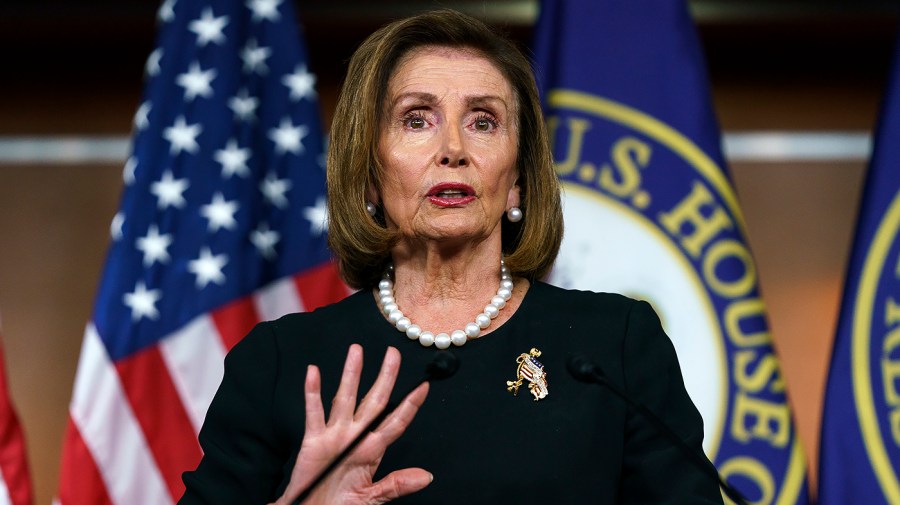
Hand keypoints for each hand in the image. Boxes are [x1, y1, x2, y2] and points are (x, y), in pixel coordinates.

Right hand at [270, 344, 431, 504]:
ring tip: (356, 351)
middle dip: (385, 377)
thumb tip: (426, 477)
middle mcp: (355, 437)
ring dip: (352, 374)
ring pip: (345, 398)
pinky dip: (312, 392)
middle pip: (374, 401)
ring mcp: (334, 436)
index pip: (396, 422)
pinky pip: (314, 413)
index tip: (424, 385)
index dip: (410, 405)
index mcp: (372, 451)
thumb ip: (396, 485)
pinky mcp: (313, 441)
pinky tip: (314, 373)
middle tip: (393, 353)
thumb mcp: (371, 498)